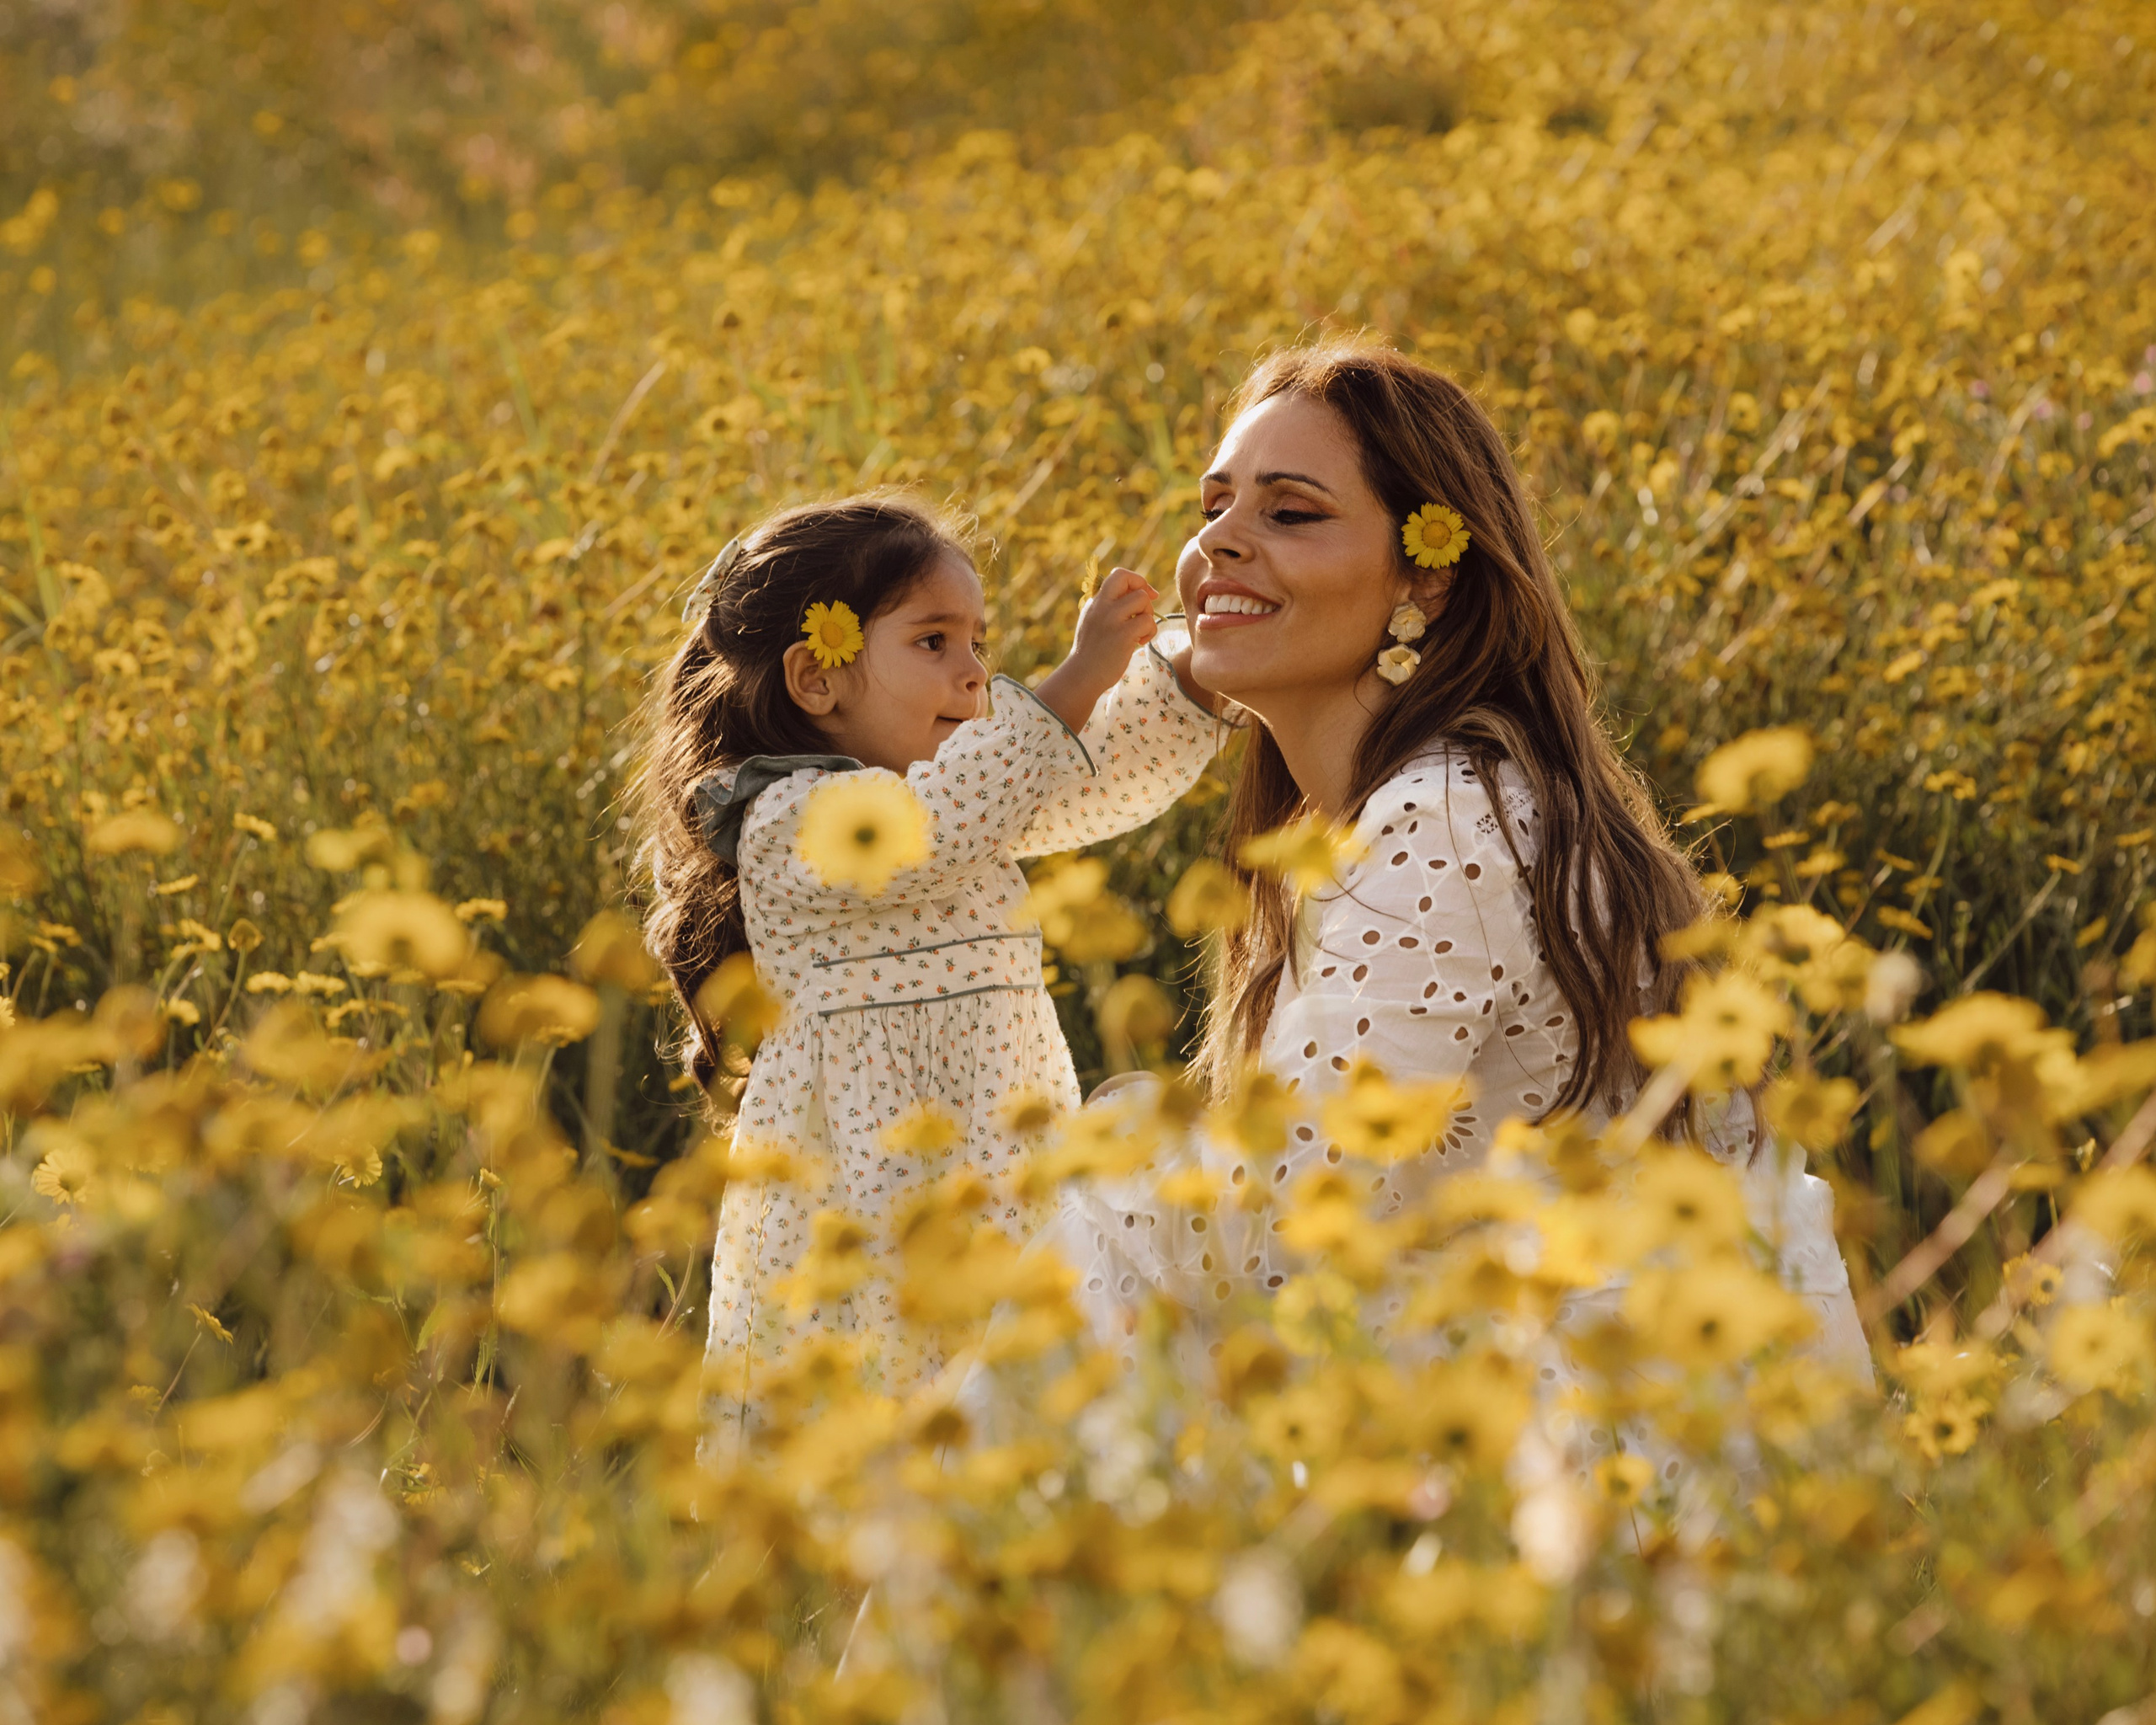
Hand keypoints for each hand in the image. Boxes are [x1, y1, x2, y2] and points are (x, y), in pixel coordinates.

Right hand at [1034, 566, 1157, 735]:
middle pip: (1130, 580)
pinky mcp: (1122, 635)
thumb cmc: (1091, 652)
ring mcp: (1111, 620)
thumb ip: (1107, 606)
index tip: (1146, 595)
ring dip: (1148, 615)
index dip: (1137, 581)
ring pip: (1143, 600)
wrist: (1082, 676)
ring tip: (1140, 632)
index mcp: (1095, 601)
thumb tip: (1135, 593)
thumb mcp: (1093, 621)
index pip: (1119, 574)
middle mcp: (1101, 606)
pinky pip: (1147, 622)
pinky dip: (1150, 632)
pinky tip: (1140, 642)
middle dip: (1145, 593)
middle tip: (1143, 613)